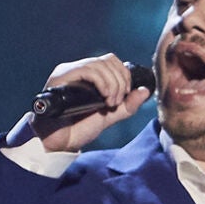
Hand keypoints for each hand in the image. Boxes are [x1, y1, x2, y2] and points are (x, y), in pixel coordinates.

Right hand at [27, 53, 152, 151]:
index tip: (125, 95)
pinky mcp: (60, 77)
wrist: (60, 143)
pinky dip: (101, 82)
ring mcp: (68, 72)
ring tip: (110, 103)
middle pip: (108, 60)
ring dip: (112, 83)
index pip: (111, 61)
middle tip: (117, 102)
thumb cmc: (79, 129)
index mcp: (88, 76)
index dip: (124, 75)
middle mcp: (77, 70)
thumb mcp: (109, 116)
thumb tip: (145, 91)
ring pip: (99, 64)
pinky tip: (103, 97)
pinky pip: (86, 70)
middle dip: (120, 81)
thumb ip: (127, 105)